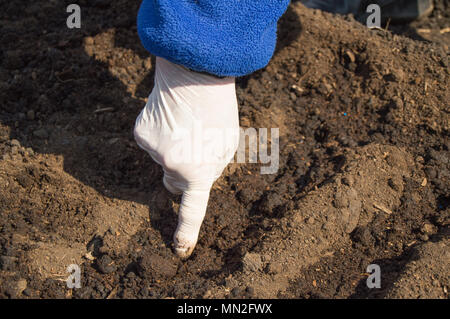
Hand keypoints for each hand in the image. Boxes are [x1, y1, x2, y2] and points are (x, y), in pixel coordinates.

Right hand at [134, 57, 239, 257]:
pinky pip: (150, 143)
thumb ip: (209, 168)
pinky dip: (159, 133)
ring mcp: (153, 150)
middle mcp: (172, 166)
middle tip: (194, 146)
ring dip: (172, 147)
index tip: (180, 250)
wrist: (195, 72)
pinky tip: (170, 116)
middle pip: (173, 181)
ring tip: (186, 124)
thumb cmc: (219, 109)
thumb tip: (187, 178)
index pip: (192, 209)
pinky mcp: (139, 134)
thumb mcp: (227, 145)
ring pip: (161, 158)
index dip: (186, 231)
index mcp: (200, 171)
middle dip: (182, 171)